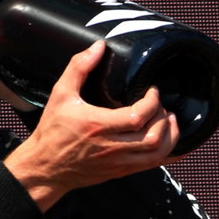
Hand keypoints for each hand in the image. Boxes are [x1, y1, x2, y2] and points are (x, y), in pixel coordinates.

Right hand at [1, 41, 180, 209]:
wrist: (46, 167)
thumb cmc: (53, 131)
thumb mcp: (61, 94)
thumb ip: (79, 67)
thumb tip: (99, 46)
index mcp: (98, 126)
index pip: (138, 116)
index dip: (153, 101)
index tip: (152, 90)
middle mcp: (111, 147)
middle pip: (152, 136)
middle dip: (163, 117)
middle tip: (160, 104)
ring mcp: (118, 162)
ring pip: (157, 154)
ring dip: (170, 135)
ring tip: (169, 119)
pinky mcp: (121, 171)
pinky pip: (153, 166)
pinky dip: (168, 153)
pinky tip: (172, 140)